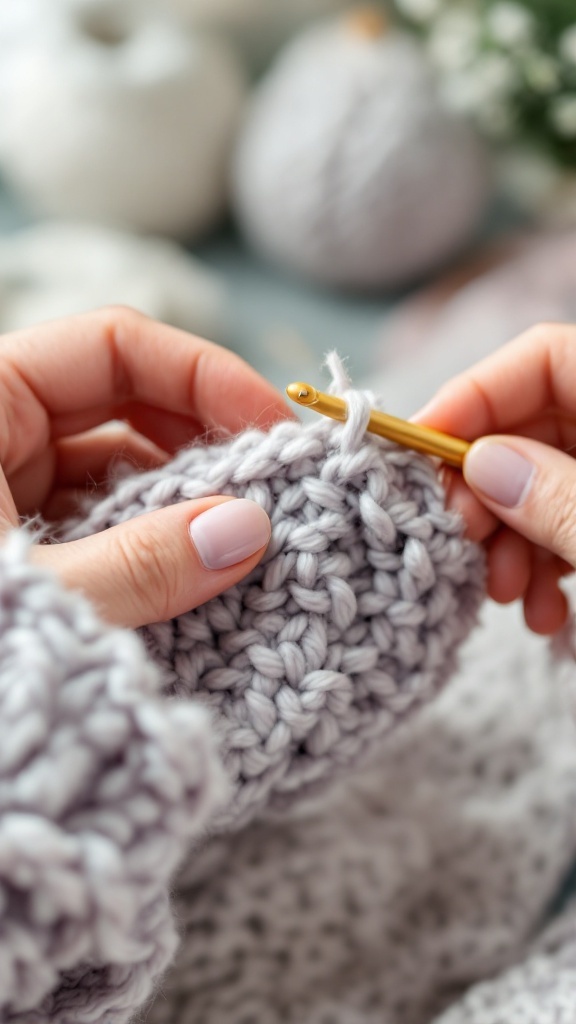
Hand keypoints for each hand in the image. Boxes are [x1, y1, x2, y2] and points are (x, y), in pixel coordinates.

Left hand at [0, 307, 292, 627]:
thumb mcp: (33, 587)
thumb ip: (138, 563)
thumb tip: (248, 529)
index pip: (113, 344)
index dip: (205, 375)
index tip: (275, 429)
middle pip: (125, 402)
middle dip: (204, 442)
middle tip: (274, 490)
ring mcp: (7, 487)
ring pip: (118, 468)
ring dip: (183, 501)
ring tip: (244, 543)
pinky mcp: (20, 539)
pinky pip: (99, 524)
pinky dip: (149, 544)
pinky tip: (197, 574)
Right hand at [414, 323, 575, 635]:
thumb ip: (561, 501)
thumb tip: (479, 465)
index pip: (545, 357)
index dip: (475, 394)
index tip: (417, 448)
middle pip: (532, 428)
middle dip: (485, 488)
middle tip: (457, 537)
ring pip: (542, 487)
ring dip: (510, 540)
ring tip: (504, 592)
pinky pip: (568, 527)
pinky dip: (545, 566)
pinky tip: (545, 613)